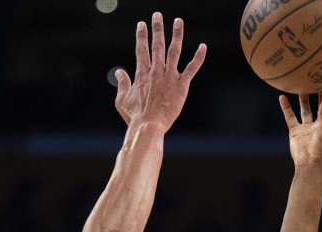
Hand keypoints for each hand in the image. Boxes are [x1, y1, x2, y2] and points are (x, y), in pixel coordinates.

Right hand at [114, 12, 205, 131]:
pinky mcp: (181, 85)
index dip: (141, 36)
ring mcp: (169, 77)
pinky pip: (191, 68)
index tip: (141, 24)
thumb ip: (122, 84)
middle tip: (158, 15)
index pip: (141, 50)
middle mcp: (156, 71)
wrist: (148, 126)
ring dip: (176, 34)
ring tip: (178, 21)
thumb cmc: (134, 117)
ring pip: (173, 51)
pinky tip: (203, 46)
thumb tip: (118, 72)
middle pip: (156, 45)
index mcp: (142, 74)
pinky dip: (198, 57)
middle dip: (157, 28)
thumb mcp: (122, 100)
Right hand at [279, 80, 321, 168]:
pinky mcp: (296, 132)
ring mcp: (307, 128)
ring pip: (305, 109)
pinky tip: (282, 97)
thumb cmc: (321, 150)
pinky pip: (290, 117)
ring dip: (303, 98)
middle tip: (319, 76)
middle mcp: (319, 124)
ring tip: (300, 84)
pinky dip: (286, 108)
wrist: (308, 165)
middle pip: (321, 103)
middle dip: (321, 91)